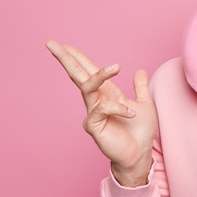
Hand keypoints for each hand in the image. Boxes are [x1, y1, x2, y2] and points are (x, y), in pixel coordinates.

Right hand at [46, 40, 157, 185]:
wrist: (140, 153)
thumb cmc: (140, 131)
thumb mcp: (145, 104)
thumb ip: (140, 87)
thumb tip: (140, 70)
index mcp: (106, 93)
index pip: (88, 71)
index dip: (78, 58)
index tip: (65, 44)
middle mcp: (96, 101)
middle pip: (77, 75)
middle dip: (65, 59)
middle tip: (51, 43)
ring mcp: (93, 113)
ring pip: (87, 87)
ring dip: (101, 74)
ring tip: (117, 66)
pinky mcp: (94, 126)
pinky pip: (100, 109)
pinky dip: (117, 107)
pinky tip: (130, 112)